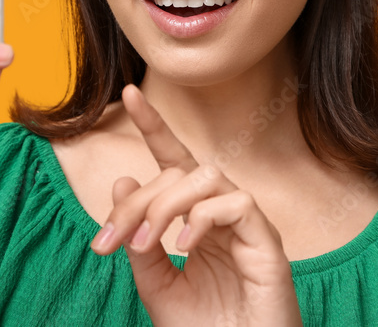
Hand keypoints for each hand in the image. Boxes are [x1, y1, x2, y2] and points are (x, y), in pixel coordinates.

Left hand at [90, 84, 301, 326]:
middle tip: (110, 240)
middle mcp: (221, 213)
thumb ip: (137, 238)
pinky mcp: (268, 242)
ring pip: (204, 176)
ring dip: (164, 204)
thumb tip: (122, 179)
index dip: (154, 126)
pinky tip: (183, 247)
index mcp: (194, 218)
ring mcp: (247, 226)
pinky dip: (201, 218)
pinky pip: (236, 202)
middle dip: (136, 200)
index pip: (173, 161)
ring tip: (145, 243)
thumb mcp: (155, 283)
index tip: (128, 93)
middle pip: (176, 172)